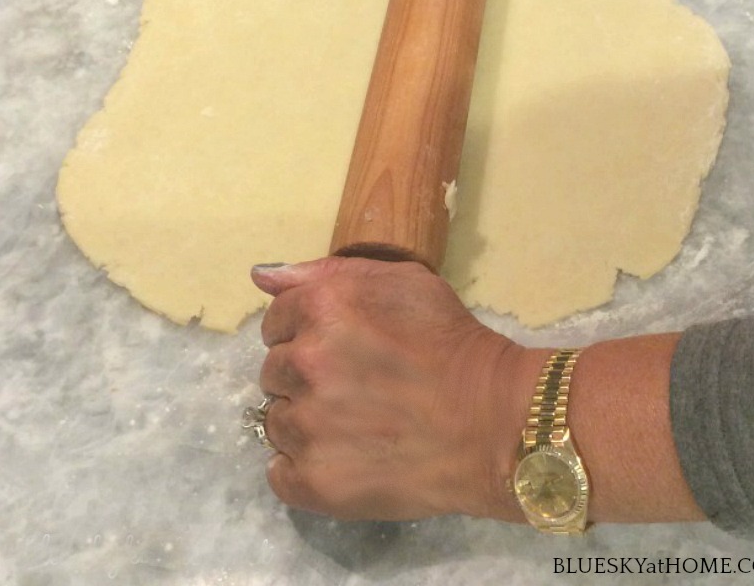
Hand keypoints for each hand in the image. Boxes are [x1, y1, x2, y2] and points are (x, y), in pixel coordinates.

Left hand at [251, 257, 542, 520]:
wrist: (492, 421)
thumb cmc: (449, 342)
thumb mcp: (402, 281)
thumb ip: (327, 271)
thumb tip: (261, 275)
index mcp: (321, 308)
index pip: (275, 320)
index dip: (305, 331)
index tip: (339, 346)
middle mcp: (304, 363)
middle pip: (273, 371)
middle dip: (305, 375)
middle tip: (354, 384)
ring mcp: (305, 427)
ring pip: (276, 421)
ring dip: (304, 420)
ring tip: (355, 424)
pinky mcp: (312, 482)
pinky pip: (280, 472)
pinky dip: (304, 467)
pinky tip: (343, 457)